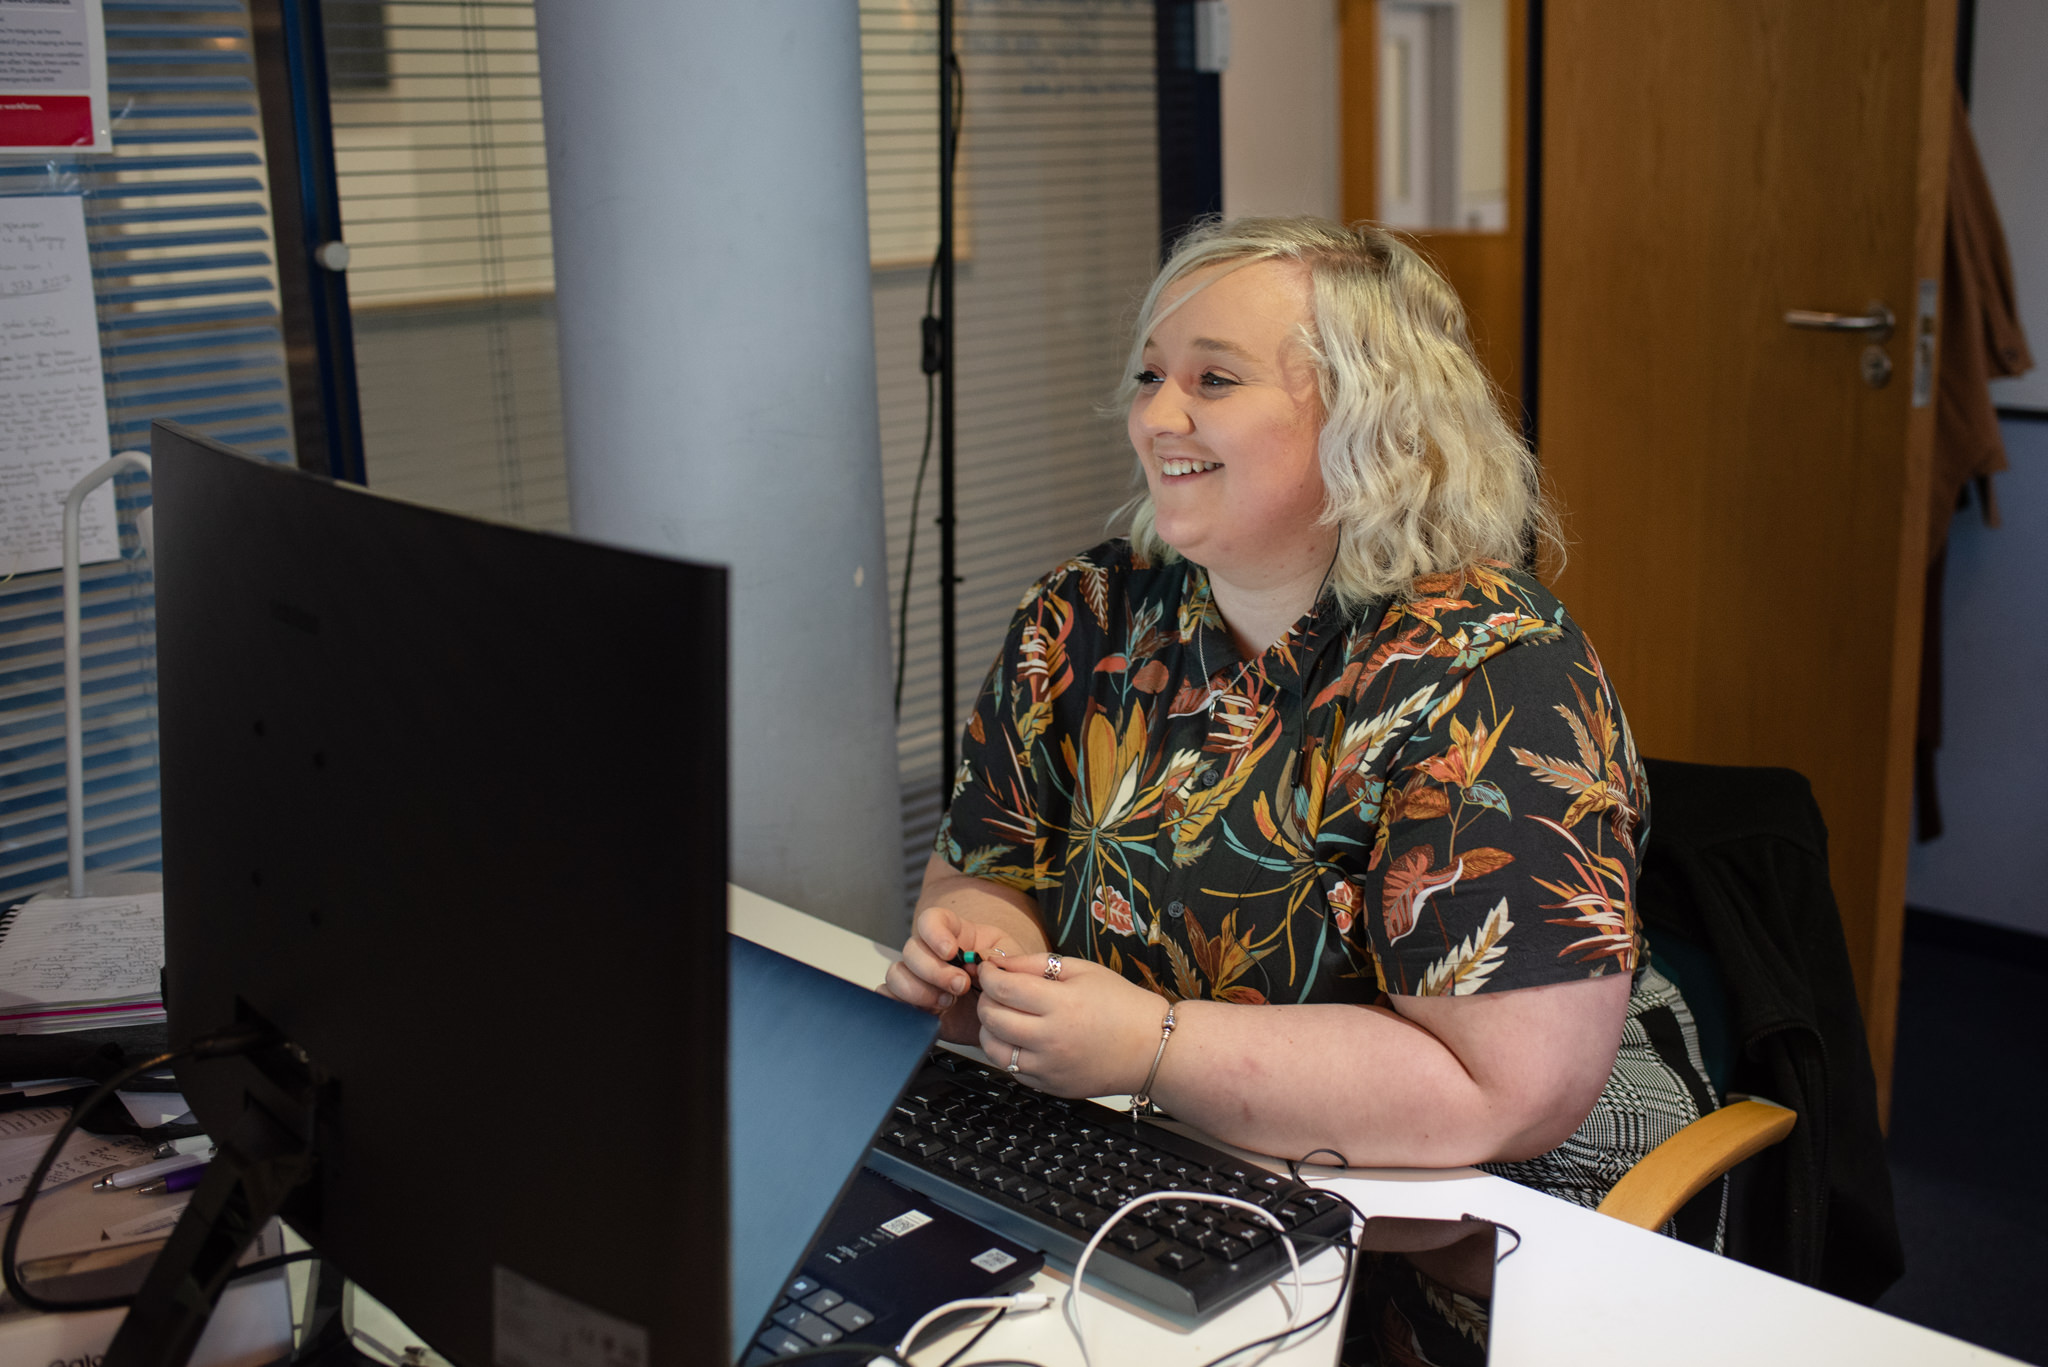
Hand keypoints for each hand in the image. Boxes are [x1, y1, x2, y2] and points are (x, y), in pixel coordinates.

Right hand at [882, 904, 1026, 1044]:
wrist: (1001, 1015)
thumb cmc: (1004, 982)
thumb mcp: (1010, 962)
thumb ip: (998, 957)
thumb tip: (981, 962)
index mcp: (954, 935)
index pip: (931, 920)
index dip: (935, 933)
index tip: (951, 951)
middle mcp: (930, 954)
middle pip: (911, 949)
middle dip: (935, 971)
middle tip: (960, 986)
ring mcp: (917, 978)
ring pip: (896, 974)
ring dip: (920, 991)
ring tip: (947, 1003)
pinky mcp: (909, 1003)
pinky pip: (887, 998)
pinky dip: (902, 1006)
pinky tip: (929, 1013)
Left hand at [975, 952, 1171, 1098]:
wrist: (1150, 1048)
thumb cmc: (1122, 1005)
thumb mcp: (1082, 970)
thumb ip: (1037, 963)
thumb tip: (1001, 962)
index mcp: (1061, 1005)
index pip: (1003, 989)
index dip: (988, 975)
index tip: (989, 969)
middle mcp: (1051, 1039)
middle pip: (993, 1019)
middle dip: (985, 999)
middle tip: (995, 990)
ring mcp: (1049, 1067)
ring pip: (994, 1050)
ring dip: (990, 1029)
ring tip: (1004, 1016)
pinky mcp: (1050, 1086)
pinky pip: (1012, 1070)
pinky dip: (1008, 1052)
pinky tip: (1022, 1038)